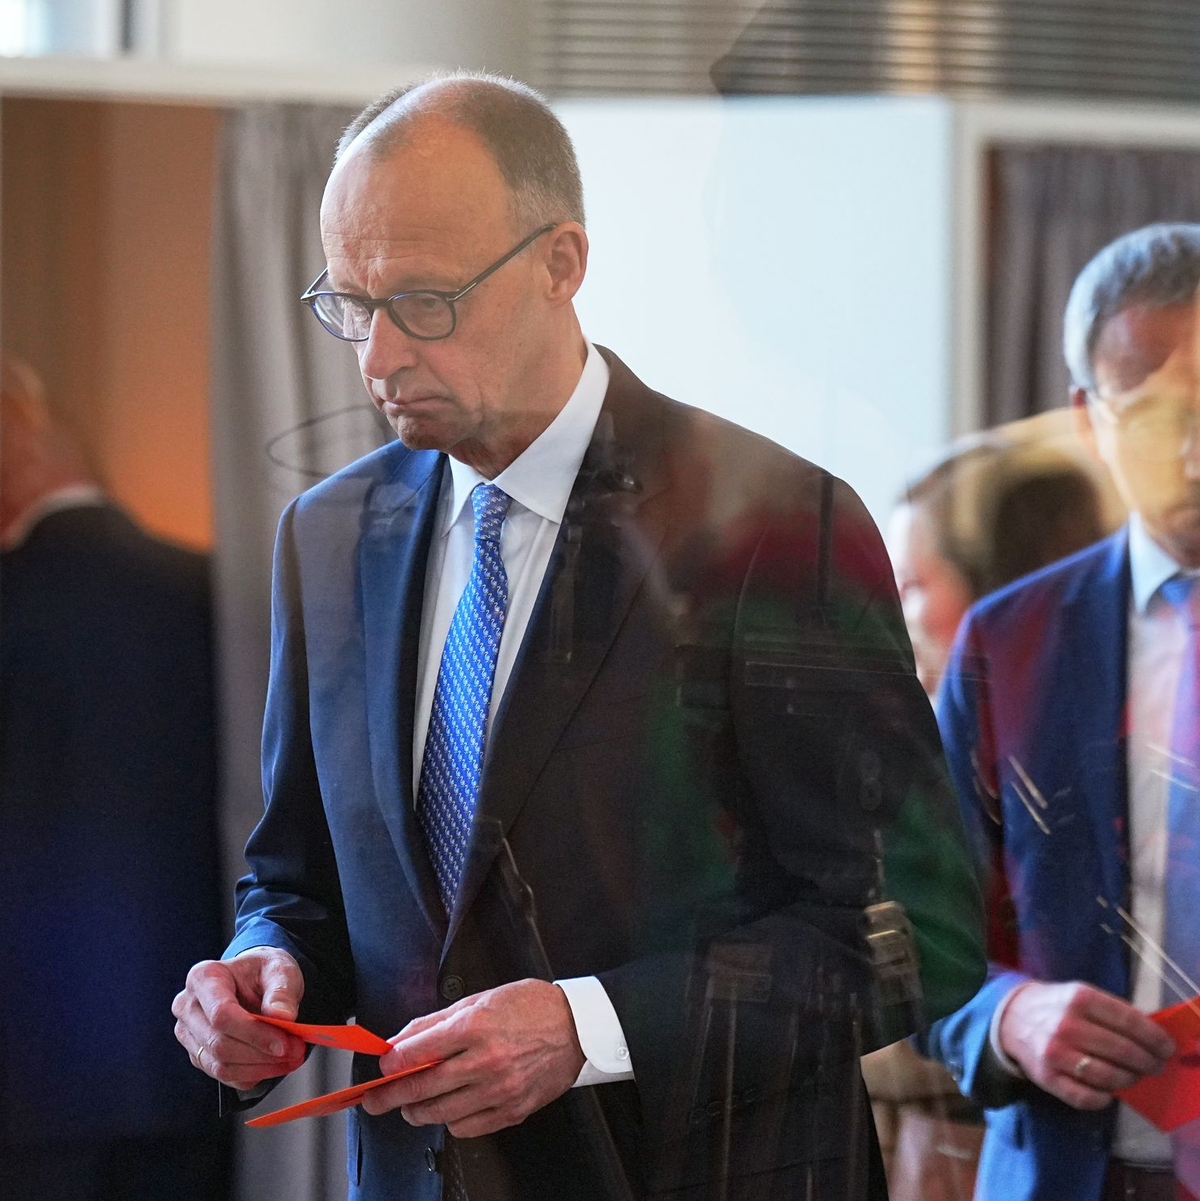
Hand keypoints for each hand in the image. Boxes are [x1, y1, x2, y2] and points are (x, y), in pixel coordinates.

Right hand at [172, 947, 307, 1089]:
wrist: (255, 981)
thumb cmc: (263, 972)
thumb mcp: (280, 969)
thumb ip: (281, 991)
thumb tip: (282, 1017)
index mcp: (203, 977)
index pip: (221, 1014)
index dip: (253, 1033)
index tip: (283, 1043)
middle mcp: (188, 1006)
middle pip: (218, 1043)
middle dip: (260, 1054)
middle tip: (295, 1051)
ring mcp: (190, 1034)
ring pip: (220, 1065)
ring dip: (259, 1068)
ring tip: (290, 1059)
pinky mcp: (198, 1055)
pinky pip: (224, 1076)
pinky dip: (253, 1075)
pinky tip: (275, 1065)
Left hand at [362, 979, 586, 1136]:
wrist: (577, 1026)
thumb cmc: (531, 1007)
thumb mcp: (481, 998)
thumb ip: (437, 1021)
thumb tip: (403, 1039)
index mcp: (476, 1026)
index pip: (418, 1051)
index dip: (392, 1063)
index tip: (383, 1067)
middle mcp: (486, 1060)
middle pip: (423, 1087)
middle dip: (390, 1096)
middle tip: (375, 1100)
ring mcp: (500, 1090)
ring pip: (441, 1113)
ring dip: (417, 1112)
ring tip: (410, 1107)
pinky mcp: (512, 1110)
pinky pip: (468, 1128)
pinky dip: (451, 1122)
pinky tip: (448, 1111)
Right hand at [998, 981, 1174, 1109]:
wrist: (1010, 1018)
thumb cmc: (1055, 1007)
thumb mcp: (1080, 995)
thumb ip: (1113, 1011)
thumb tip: (1152, 1036)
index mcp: (1079, 998)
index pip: (1129, 1021)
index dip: (1154, 1038)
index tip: (1167, 1048)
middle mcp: (1067, 1024)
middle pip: (1123, 1051)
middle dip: (1148, 1062)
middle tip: (1155, 1066)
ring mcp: (1056, 1053)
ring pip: (1109, 1076)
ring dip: (1130, 1080)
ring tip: (1134, 1077)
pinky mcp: (1047, 1077)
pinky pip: (1087, 1098)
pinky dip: (1105, 1098)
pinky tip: (1109, 1090)